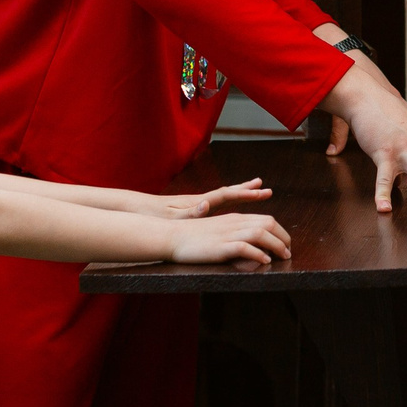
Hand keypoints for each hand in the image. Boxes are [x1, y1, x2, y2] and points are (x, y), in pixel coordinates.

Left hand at [152, 179, 274, 218]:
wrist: (139, 209)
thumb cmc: (155, 216)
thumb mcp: (173, 218)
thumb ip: (191, 213)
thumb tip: (207, 205)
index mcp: (199, 202)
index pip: (226, 195)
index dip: (244, 194)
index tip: (261, 192)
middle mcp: (201, 200)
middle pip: (229, 192)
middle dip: (248, 191)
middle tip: (267, 189)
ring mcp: (197, 202)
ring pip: (224, 195)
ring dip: (241, 192)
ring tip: (256, 187)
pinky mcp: (192, 207)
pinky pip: (217, 202)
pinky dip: (229, 199)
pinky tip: (233, 200)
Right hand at [162, 213, 292, 266]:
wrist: (171, 236)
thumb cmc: (194, 236)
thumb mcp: (219, 230)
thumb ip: (235, 233)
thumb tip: (252, 245)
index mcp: (235, 218)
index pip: (266, 219)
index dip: (280, 232)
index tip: (285, 244)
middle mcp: (235, 222)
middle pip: (269, 223)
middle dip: (283, 238)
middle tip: (288, 252)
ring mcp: (228, 233)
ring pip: (261, 233)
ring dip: (277, 245)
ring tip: (283, 257)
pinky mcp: (220, 246)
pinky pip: (244, 247)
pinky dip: (258, 254)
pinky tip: (264, 261)